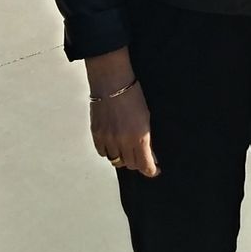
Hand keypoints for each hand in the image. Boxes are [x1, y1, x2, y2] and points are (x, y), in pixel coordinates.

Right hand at [85, 49, 158, 177]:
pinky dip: (109, 151)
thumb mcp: (146, 117)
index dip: (151, 170)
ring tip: (126, 149)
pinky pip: (103, 152)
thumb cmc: (133, 95)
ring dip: (122, 157)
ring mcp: (108, 139)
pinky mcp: (96, 134)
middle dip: (137, 162)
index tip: (154, 169)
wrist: (111, 82)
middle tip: (140, 156)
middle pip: (130, 164)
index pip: (145, 165)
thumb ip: (147, 138)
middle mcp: (123, 141)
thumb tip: (149, 154)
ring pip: (116, 161)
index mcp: (139, 137)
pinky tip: (113, 143)